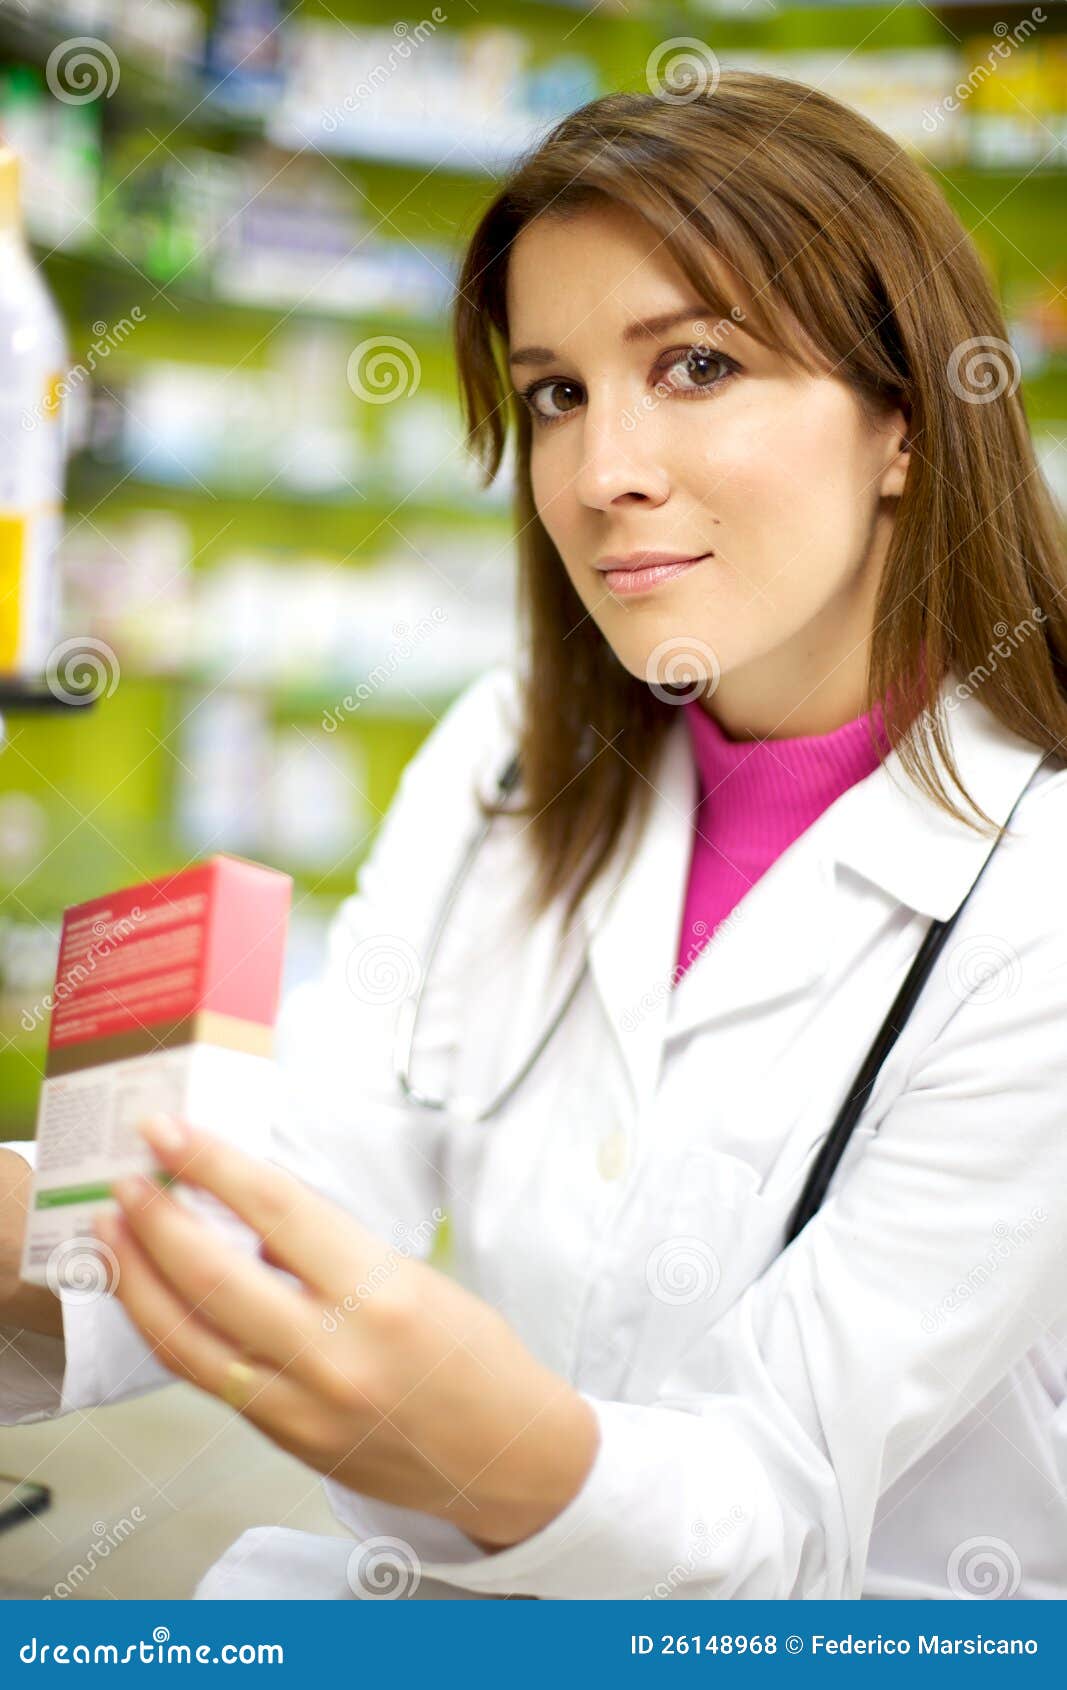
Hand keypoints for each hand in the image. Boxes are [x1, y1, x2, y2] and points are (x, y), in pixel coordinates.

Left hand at [93, 1115, 599, 1548]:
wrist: (508, 1456)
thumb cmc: (474, 1356)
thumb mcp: (413, 1278)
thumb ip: (329, 1251)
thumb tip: (248, 1213)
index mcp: (380, 1293)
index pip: (275, 1210)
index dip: (212, 1164)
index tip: (169, 1131)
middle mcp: (335, 1352)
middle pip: (213, 1277)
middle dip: (156, 1220)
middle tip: (126, 1179)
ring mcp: (302, 1405)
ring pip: (187, 1339)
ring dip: (137, 1281)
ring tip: (113, 1235)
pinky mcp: (285, 1440)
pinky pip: (207, 1379)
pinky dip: (168, 1332)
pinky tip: (151, 1298)